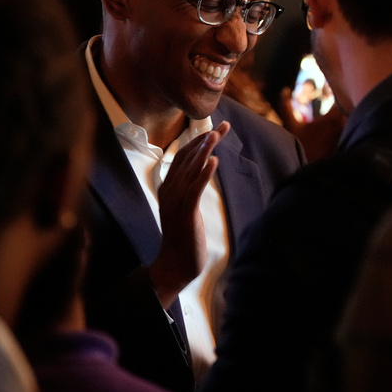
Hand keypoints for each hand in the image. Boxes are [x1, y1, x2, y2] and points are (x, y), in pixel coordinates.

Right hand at [148, 121, 230, 307]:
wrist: (175, 264)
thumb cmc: (183, 237)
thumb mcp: (184, 208)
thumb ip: (188, 190)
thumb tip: (199, 173)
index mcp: (168, 188)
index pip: (183, 157)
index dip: (199, 141)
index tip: (215, 129)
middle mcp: (170, 191)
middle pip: (187, 159)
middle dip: (205, 141)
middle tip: (222, 127)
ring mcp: (176, 202)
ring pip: (190, 170)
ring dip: (204, 151)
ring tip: (215, 135)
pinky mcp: (186, 214)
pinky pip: (195, 190)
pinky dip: (203, 174)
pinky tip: (213, 161)